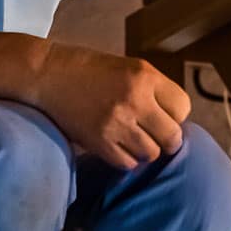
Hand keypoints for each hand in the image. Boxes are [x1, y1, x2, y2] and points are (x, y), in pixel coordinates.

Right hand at [27, 43, 190, 169]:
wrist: (48, 75)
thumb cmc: (90, 69)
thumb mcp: (128, 67)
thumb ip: (153, 89)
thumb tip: (177, 120)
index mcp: (145, 76)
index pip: (183, 107)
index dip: (176, 115)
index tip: (164, 115)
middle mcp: (135, 99)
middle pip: (172, 136)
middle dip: (168, 139)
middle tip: (157, 136)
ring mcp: (117, 123)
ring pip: (152, 153)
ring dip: (146, 149)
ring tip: (134, 139)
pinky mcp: (99, 142)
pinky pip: (128, 163)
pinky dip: (127, 159)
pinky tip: (118, 146)